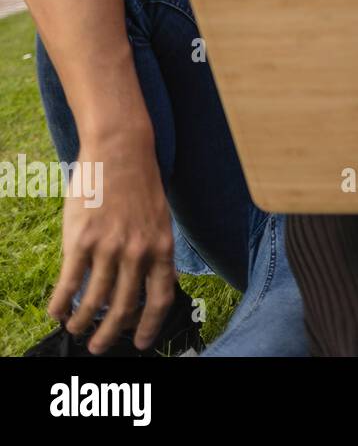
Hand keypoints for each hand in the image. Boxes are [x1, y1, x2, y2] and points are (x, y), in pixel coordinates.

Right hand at [50, 134, 176, 353]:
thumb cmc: (140, 184)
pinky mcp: (81, 240)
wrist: (121, 151)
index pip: (160, 299)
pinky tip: (56, 312)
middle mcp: (138, 252)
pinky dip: (61, 304)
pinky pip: (69, 284)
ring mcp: (109, 247)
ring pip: (94, 300)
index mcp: (162, 248)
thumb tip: (154, 283)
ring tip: (75, 329)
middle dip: (110, 333)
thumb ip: (155, 252)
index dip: (149, 326)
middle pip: (124, 307)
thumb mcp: (160, 220)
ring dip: (82, 322)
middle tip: (98, 346)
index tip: (139, 343)